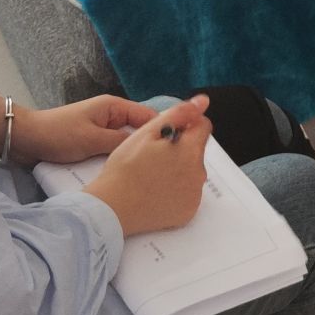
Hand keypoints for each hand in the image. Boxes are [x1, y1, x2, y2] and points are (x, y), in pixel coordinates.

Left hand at [15, 94, 158, 165]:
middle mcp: (111, 117)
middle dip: (151, 146)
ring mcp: (102, 132)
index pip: (148, 117)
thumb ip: (119, 142)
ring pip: (127, 144)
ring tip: (151, 173)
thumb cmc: (59, 134)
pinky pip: (113, 152)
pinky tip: (127, 176)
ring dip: (134, 156)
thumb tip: (146, 148)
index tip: (181, 147)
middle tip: (168, 166)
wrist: (25, 140)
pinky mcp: (93, 145)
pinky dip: (119, 161)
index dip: (165, 129)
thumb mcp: (92, 139)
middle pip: (140, 131)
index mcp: (114, 107)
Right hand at [83, 95, 212, 237]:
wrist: (112, 208)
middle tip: (153, 155)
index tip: (168, 131)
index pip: (203, 126)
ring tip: (152, 174)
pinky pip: (188, 192)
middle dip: (180, 148)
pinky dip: (177, 189)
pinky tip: (156, 191)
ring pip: (192, 171)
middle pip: (196, 150)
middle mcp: (199, 174)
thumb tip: (202, 101)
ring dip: (179, 168)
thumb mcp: (147, 133)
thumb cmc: (125, 169)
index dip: (185, 124)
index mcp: (191, 151)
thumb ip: (178, 114)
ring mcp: (194, 195)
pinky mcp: (188, 212)